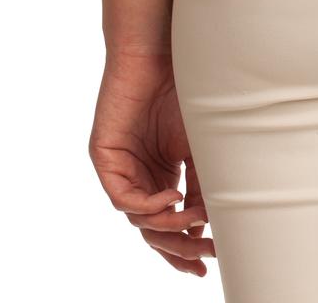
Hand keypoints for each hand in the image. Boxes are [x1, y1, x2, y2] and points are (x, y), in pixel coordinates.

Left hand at [88, 49, 215, 275]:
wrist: (161, 53)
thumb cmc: (186, 93)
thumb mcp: (201, 148)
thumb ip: (203, 185)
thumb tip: (212, 225)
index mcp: (161, 176)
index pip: (167, 225)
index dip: (185, 248)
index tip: (208, 264)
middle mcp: (139, 177)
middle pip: (152, 231)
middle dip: (178, 248)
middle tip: (203, 258)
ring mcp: (121, 169)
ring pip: (138, 220)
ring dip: (167, 228)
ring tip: (193, 224)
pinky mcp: (105, 158)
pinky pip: (121, 198)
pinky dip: (146, 206)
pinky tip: (171, 201)